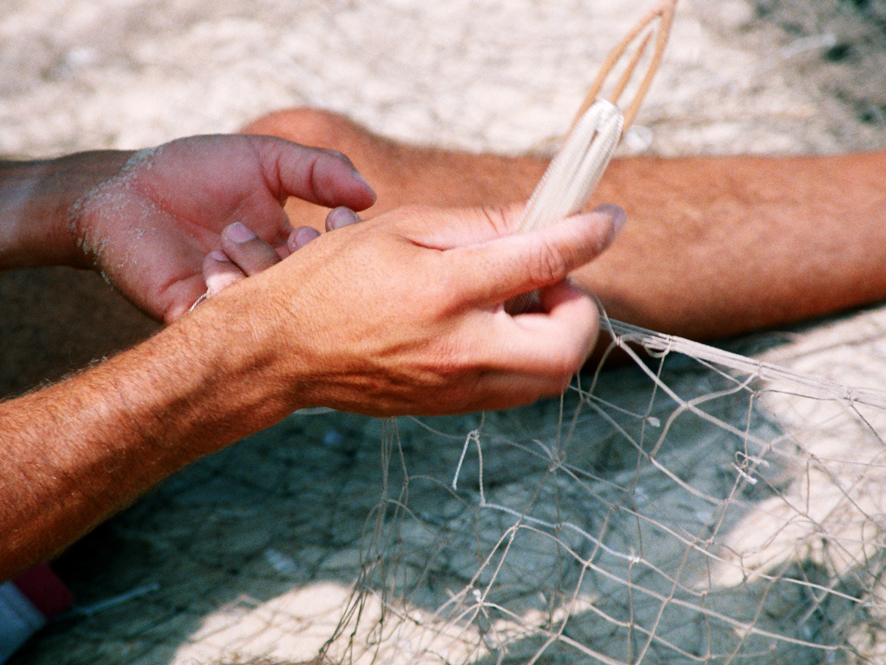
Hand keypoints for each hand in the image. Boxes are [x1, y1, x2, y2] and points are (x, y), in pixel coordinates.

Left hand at [70, 135, 374, 322]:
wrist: (123, 187)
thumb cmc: (195, 170)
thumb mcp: (267, 159)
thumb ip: (319, 170)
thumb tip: (370, 194)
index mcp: (289, 252)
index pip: (333, 261)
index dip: (343, 245)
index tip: (339, 218)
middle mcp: (267, 283)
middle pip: (310, 291)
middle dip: (308, 263)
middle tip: (300, 234)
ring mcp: (232, 301)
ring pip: (271, 308)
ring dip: (262, 270)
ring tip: (234, 234)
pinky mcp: (194, 314)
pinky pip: (226, 318)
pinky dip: (227, 289)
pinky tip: (213, 255)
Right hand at [199, 203, 625, 414]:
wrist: (281, 351)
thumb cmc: (332, 279)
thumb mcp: (401, 229)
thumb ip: (479, 224)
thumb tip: (543, 216)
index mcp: (445, 291)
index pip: (545, 260)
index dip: (589, 233)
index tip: (609, 218)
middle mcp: (459, 348)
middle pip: (568, 345)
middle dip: (580, 307)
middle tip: (551, 276)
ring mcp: (456, 387)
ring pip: (549, 377)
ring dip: (556, 334)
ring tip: (519, 300)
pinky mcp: (449, 408)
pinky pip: (514, 388)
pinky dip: (525, 355)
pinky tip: (493, 326)